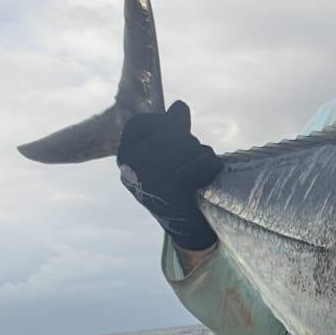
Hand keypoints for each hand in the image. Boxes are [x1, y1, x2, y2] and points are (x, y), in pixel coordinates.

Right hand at [118, 101, 222, 250]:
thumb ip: (173, 130)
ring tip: (205, 164)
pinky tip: (211, 171)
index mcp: (124, 157)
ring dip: (202, 154)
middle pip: (168, 135)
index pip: (140, 123)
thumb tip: (179, 106)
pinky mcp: (168, 192)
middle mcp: (129, 169)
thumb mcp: (170, 155)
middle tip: (197, 155)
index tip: (178, 136)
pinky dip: (209, 165)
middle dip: (189, 142)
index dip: (163, 124)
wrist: (186, 228)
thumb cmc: (178, 186)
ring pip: (185, 148)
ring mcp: (147, 181)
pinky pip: (195, 165)